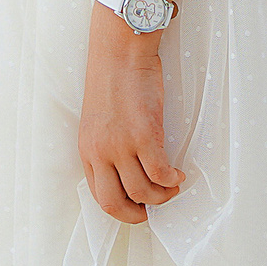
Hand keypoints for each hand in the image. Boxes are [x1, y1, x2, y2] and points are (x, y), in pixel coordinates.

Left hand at [77, 6, 183, 223]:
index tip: (138, 207)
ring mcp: (121, 144)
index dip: (121, 209)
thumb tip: (130, 175)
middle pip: (114, 203)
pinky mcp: (143, 135)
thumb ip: (108, 148)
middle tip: (154, 209)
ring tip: (172, 184)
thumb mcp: (99, 122)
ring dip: (163, 195)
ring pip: (143, 192)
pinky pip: (161, 174)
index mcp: (87, 150)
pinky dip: (173, 180)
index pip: (99, 195)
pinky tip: (179, 173)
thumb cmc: (112, 81)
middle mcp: (100, 151)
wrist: (119, 51)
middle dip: (136, 214)